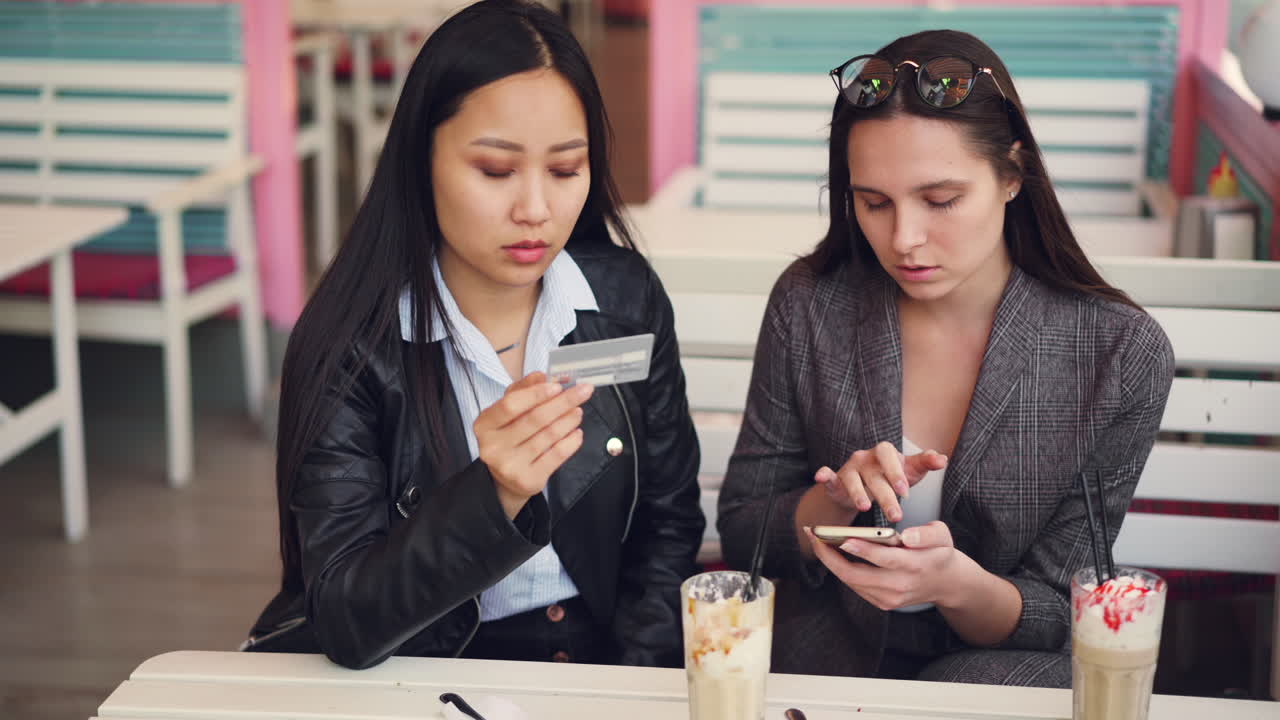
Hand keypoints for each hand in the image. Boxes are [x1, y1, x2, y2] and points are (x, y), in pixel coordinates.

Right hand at [474, 372, 593, 517]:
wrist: (505, 479)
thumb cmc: (509, 437)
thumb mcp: (510, 412)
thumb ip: (524, 390)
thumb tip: (543, 376)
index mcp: (485, 424)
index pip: (511, 405)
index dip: (536, 394)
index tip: (558, 386)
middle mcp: (493, 445)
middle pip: (534, 419)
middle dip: (563, 402)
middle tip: (583, 392)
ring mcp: (509, 465)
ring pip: (547, 436)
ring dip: (569, 420)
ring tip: (578, 411)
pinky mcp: (527, 479)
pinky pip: (556, 456)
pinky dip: (570, 442)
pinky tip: (577, 433)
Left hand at [804, 521, 965, 610]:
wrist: (945, 583)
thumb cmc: (939, 552)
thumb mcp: (942, 535)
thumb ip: (927, 534)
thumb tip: (907, 536)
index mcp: (915, 566)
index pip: (884, 559)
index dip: (862, 549)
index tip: (843, 538)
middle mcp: (899, 586)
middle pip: (857, 574)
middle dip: (830, 555)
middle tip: (814, 534)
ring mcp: (889, 598)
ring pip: (851, 581)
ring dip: (830, 561)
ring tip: (817, 540)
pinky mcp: (882, 603)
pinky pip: (855, 586)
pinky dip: (841, 569)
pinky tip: (831, 553)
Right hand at [813, 441, 946, 521]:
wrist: (866, 485)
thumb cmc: (891, 476)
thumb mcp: (909, 470)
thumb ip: (925, 463)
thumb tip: (943, 458)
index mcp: (884, 453)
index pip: (890, 457)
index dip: (895, 473)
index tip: (905, 492)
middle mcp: (865, 458)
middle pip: (874, 475)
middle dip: (885, 495)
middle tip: (896, 516)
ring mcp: (849, 468)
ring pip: (852, 479)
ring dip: (858, 493)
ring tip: (866, 508)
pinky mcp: (835, 480)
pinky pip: (828, 475)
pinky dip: (824, 475)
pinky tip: (822, 477)